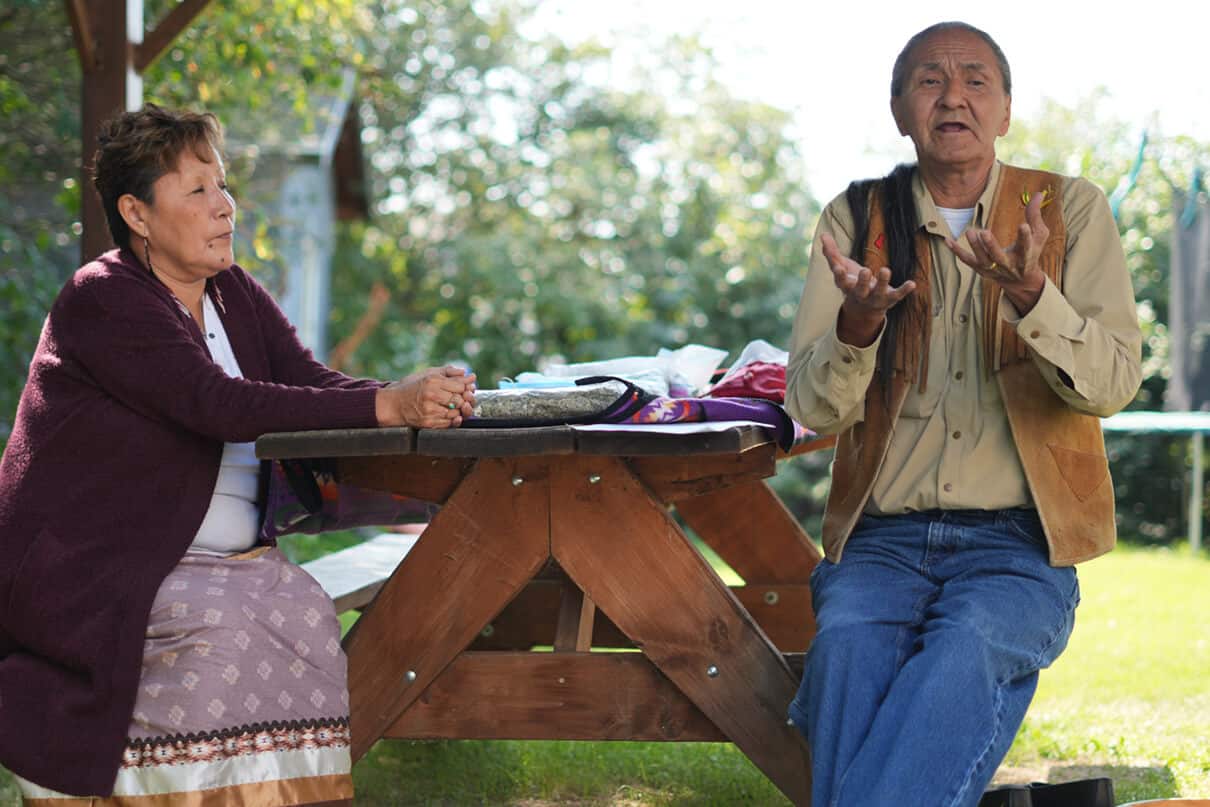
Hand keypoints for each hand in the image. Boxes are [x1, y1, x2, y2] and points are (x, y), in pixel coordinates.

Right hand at [375, 365, 477, 428]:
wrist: (394, 404)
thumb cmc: (412, 387)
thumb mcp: (428, 373)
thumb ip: (448, 372)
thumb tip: (467, 374)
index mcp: (432, 381)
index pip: (460, 386)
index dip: (467, 387)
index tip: (468, 387)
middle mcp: (431, 396)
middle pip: (460, 400)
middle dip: (466, 399)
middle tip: (465, 397)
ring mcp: (430, 411)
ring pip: (456, 413)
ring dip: (460, 410)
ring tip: (456, 405)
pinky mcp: (428, 423)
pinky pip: (448, 423)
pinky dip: (453, 419)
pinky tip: (450, 413)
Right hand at [820, 232, 916, 346]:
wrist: (865, 309)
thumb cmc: (852, 282)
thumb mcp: (842, 268)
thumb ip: (832, 253)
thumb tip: (823, 234)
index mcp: (847, 286)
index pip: (841, 281)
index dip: (839, 275)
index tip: (838, 268)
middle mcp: (860, 294)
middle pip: (860, 289)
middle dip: (863, 281)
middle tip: (866, 271)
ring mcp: (875, 297)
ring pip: (879, 292)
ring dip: (883, 282)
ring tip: (885, 270)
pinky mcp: (889, 299)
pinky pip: (897, 295)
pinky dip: (904, 290)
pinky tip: (912, 284)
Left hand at [945, 190, 1048, 313]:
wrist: (1020, 279)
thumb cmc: (1030, 252)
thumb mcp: (1039, 235)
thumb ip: (1035, 215)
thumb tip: (1039, 193)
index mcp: (1026, 256)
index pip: (1027, 246)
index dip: (1025, 237)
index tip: (1024, 225)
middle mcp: (1009, 265)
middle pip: (998, 257)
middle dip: (991, 246)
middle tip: (984, 232)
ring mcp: (994, 269)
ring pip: (982, 260)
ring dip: (975, 247)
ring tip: (970, 232)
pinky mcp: (981, 270)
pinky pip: (967, 260)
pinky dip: (957, 251)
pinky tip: (948, 240)